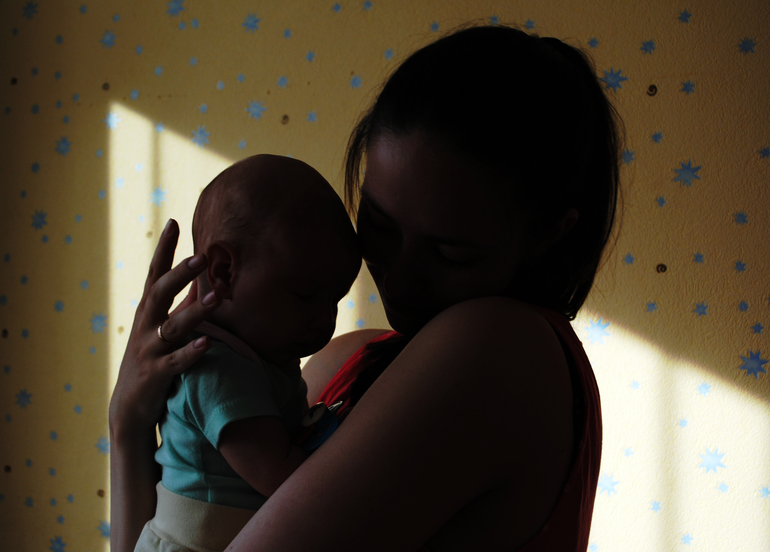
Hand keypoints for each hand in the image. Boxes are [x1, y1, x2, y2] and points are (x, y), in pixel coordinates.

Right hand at [109, 219, 221, 437]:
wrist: (130, 407)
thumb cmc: (153, 359)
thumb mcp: (164, 327)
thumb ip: (183, 304)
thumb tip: (207, 279)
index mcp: (148, 311)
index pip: (155, 273)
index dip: (164, 248)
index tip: (174, 220)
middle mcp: (145, 325)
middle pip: (160, 292)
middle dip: (180, 273)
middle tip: (202, 256)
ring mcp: (149, 350)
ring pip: (173, 327)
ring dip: (195, 312)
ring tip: (218, 298)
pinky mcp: (156, 374)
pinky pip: (176, 362)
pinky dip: (191, 352)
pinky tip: (207, 343)